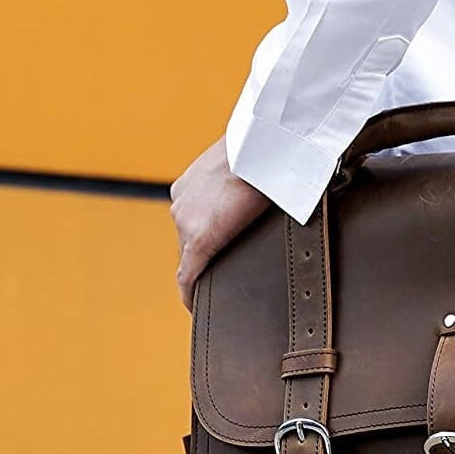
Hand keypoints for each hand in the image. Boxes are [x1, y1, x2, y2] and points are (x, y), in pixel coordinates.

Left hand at [170, 136, 270, 309]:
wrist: (263, 148)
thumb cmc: (266, 150)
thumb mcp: (250, 166)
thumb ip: (248, 182)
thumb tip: (273, 191)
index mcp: (192, 185)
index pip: (193, 219)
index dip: (202, 237)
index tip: (212, 250)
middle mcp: (181, 204)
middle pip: (188, 240)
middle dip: (202, 255)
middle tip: (220, 271)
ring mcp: (184, 222)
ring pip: (188, 256)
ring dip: (202, 268)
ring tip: (214, 287)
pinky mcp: (197, 241)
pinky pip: (188, 275)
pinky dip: (189, 291)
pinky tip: (194, 306)